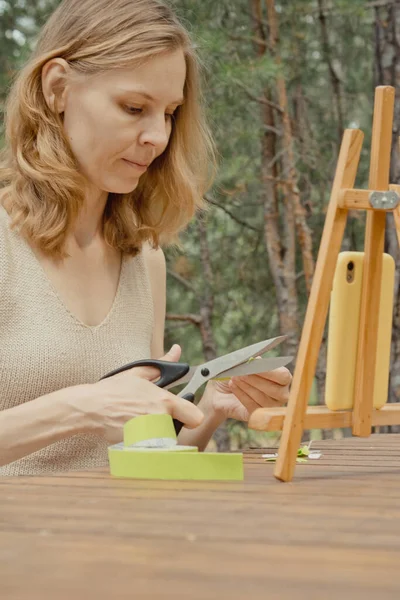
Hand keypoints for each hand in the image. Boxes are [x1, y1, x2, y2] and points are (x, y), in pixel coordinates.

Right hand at [81, 345, 203, 443]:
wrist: (91, 409)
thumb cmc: (113, 390)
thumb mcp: (138, 373)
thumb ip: (163, 364)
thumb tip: (176, 350)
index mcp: (164, 402)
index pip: (195, 417)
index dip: (190, 415)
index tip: (183, 413)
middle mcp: (161, 420)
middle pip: (178, 428)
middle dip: (168, 422)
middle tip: (149, 415)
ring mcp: (150, 437)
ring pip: (165, 439)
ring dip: (156, 433)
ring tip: (138, 422)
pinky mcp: (140, 448)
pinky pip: (151, 448)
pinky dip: (144, 442)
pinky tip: (132, 431)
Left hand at [202, 366, 291, 422]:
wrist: (219, 392)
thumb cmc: (235, 374)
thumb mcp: (240, 365)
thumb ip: (250, 362)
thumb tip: (257, 360)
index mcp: (281, 378)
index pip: (283, 376)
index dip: (269, 371)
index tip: (253, 365)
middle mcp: (280, 394)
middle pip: (276, 390)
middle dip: (256, 380)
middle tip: (240, 373)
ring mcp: (271, 407)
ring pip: (264, 399)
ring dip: (247, 387)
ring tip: (234, 378)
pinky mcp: (259, 416)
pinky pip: (254, 407)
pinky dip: (242, 395)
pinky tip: (233, 387)